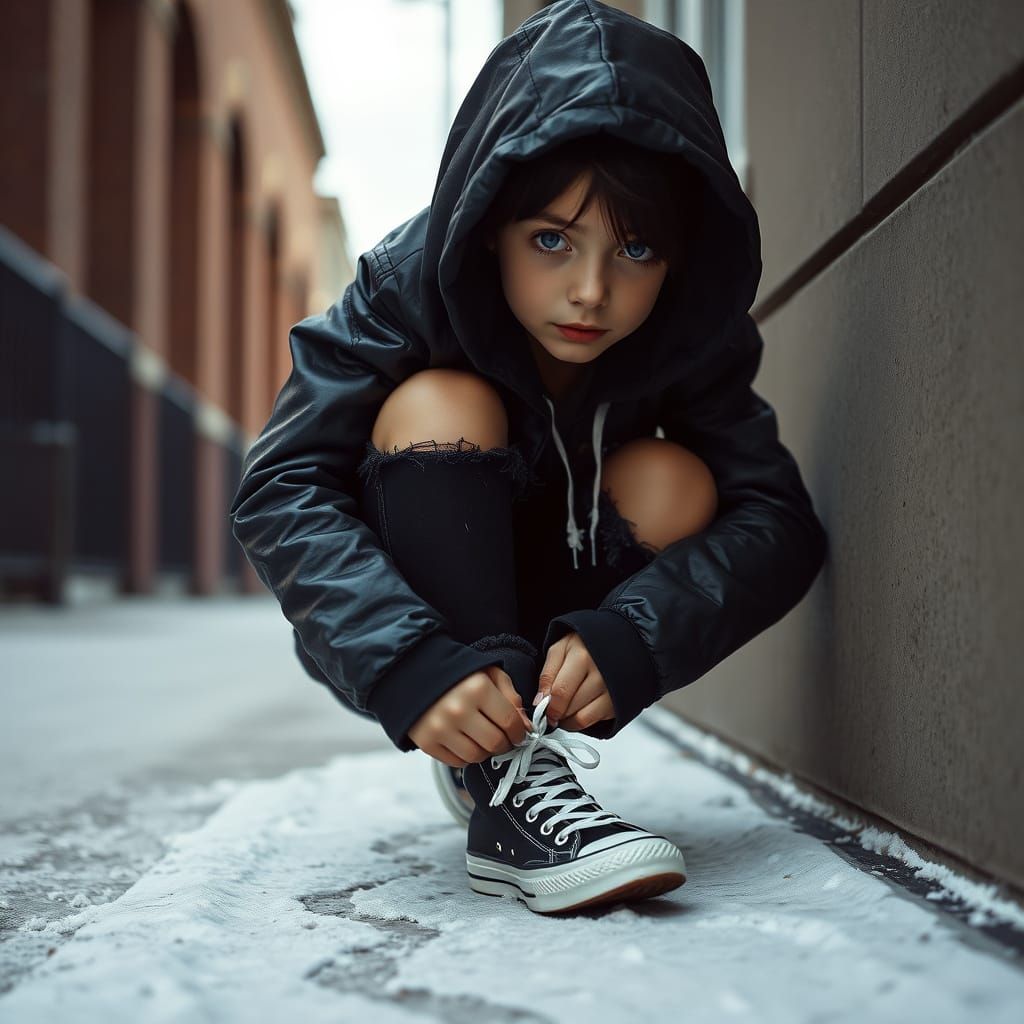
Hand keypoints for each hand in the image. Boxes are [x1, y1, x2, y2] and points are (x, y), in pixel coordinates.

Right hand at [408, 665, 532, 767]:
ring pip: (477, 756)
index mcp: (477, 689)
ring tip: (483, 738)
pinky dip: (466, 756)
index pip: (510, 722)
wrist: (416, 675)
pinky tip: (465, 741)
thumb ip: (512, 698)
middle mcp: (458, 710)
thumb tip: (525, 727)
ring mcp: (440, 728)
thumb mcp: (490, 674)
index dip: (520, 732)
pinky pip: (457, 762)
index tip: (519, 733)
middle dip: (505, 744)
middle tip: (503, 738)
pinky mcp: (427, 742)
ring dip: (486, 751)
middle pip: (495, 743)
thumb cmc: (459, 675)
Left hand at [535, 631, 614, 732]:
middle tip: (551, 710)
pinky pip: (593, 722)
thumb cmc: (584, 646)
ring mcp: (611, 691)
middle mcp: (600, 675)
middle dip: (556, 713)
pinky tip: (576, 711)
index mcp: (582, 657)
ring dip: (567, 720)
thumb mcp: (560, 650)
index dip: (548, 706)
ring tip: (563, 710)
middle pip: (570, 707)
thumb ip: (547, 674)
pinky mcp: (616, 703)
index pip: (561, 691)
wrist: (613, 644)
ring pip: (582, 718)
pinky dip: (580, 722)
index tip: (542, 709)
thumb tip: (540, 701)